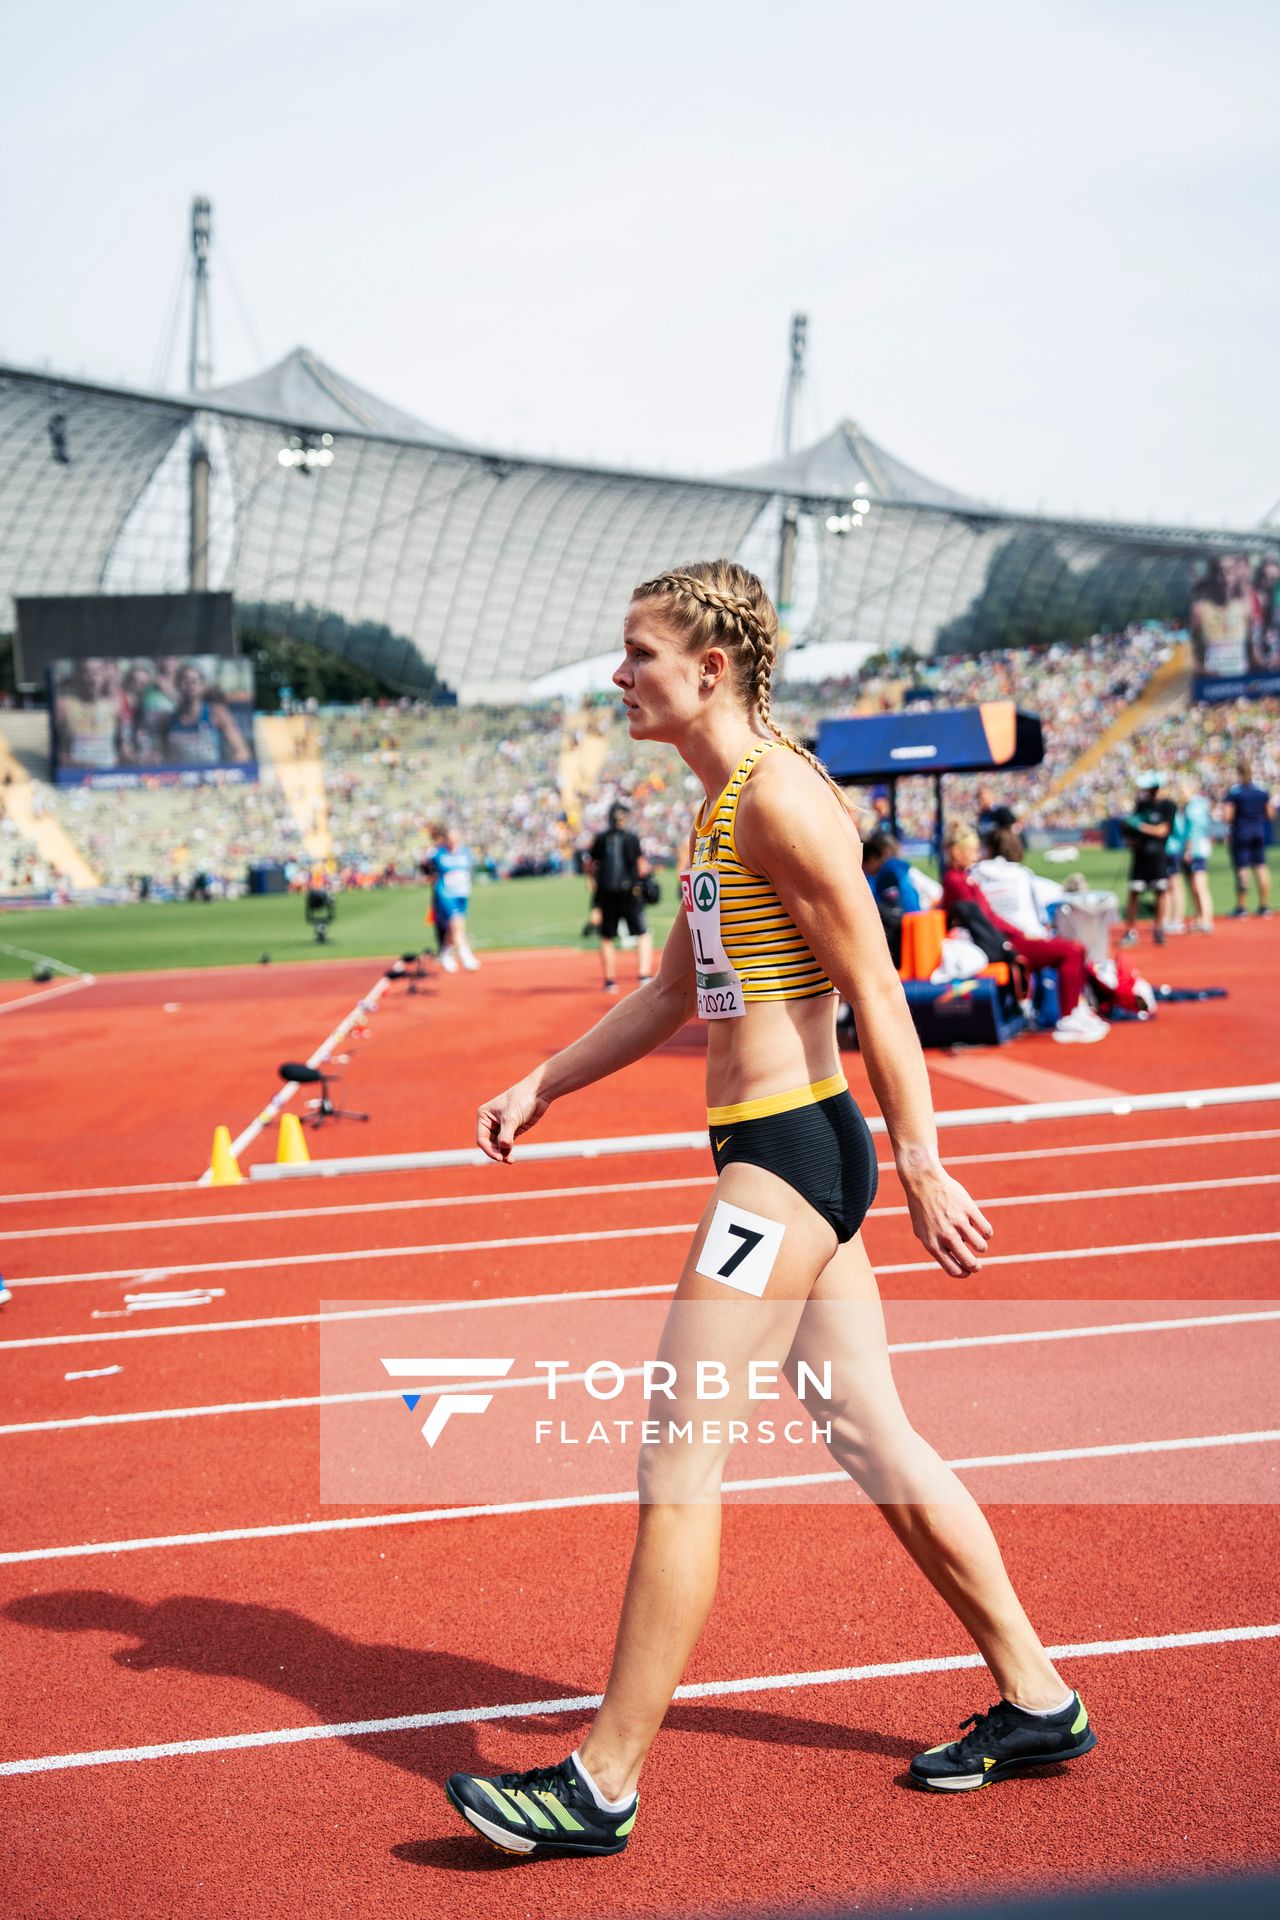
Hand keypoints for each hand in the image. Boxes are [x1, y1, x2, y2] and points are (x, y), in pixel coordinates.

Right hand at [476, 1079, 549, 1163]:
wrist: (538, 1093)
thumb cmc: (522, 1100)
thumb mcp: (511, 1118)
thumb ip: (505, 1136)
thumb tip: (503, 1151)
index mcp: (484, 1116)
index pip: (482, 1138)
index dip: (489, 1150)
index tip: (499, 1157)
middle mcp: (490, 1122)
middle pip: (489, 1144)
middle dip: (496, 1153)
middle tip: (505, 1159)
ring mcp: (501, 1127)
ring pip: (497, 1146)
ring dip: (502, 1154)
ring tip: (511, 1160)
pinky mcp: (512, 1130)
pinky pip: (506, 1145)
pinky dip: (508, 1151)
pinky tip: (511, 1157)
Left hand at [900, 1163, 991, 1277]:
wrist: (923, 1181)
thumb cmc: (922, 1208)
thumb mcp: (922, 1231)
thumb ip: (936, 1247)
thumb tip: (954, 1263)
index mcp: (932, 1244)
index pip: (953, 1269)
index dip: (964, 1273)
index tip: (968, 1271)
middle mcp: (946, 1236)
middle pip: (969, 1262)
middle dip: (976, 1267)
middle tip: (977, 1265)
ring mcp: (958, 1222)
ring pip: (981, 1246)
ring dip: (981, 1247)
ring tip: (978, 1242)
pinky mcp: (969, 1210)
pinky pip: (986, 1230)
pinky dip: (987, 1233)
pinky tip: (982, 1230)